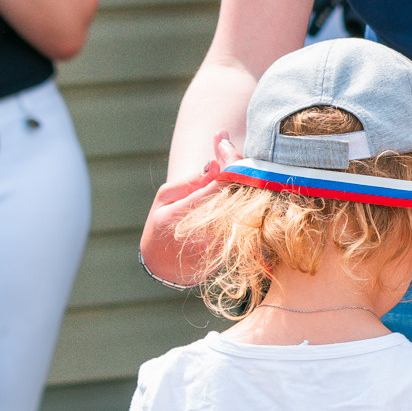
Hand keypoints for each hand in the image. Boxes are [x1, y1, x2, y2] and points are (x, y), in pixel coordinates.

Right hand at [137, 132, 241, 285]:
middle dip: (240, 166)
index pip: (221, 183)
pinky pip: (250, 220)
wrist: (166, 266)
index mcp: (186, 215)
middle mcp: (209, 230)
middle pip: (241, 192)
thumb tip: (216, 164)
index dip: (229, 160)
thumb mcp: (165, 198)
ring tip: (233, 165)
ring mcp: (225, 242)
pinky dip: (249, 199)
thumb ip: (191, 181)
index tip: (224, 144)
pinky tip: (241, 186)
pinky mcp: (235, 249)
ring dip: (248, 182)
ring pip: (249, 206)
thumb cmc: (161, 225)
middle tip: (230, 148)